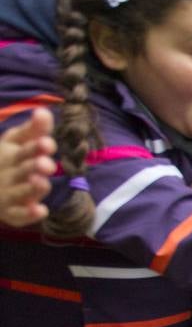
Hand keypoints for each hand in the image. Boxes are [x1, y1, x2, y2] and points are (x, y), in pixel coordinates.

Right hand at [0, 107, 55, 225]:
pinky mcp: (10, 213)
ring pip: (20, 191)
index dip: (35, 147)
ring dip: (31, 188)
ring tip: (43, 183)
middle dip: (33, 166)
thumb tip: (45, 111)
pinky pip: (18, 215)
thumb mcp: (18, 143)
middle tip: (47, 164)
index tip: (48, 143)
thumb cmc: (9, 161)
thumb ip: (34, 130)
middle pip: (22, 169)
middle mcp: (8, 173)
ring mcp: (8, 193)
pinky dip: (28, 214)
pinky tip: (42, 211)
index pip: (23, 149)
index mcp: (11, 154)